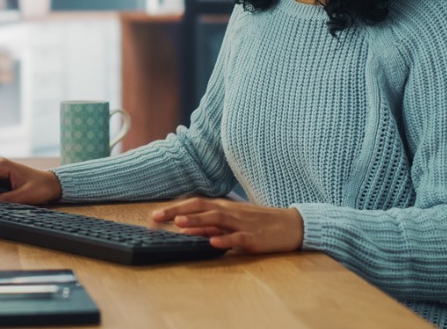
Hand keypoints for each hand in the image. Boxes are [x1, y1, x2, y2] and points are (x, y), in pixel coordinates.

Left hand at [151, 197, 303, 253]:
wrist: (292, 225)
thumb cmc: (258, 224)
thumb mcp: (230, 223)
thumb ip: (208, 226)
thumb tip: (184, 228)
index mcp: (223, 208)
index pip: (195, 204)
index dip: (174, 208)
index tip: (154, 215)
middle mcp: (230, 212)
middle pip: (200, 207)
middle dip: (177, 211)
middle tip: (156, 217)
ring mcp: (242, 224)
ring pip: (217, 219)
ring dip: (197, 221)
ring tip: (179, 224)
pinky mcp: (254, 237)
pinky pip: (238, 237)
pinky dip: (225, 239)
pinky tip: (213, 242)